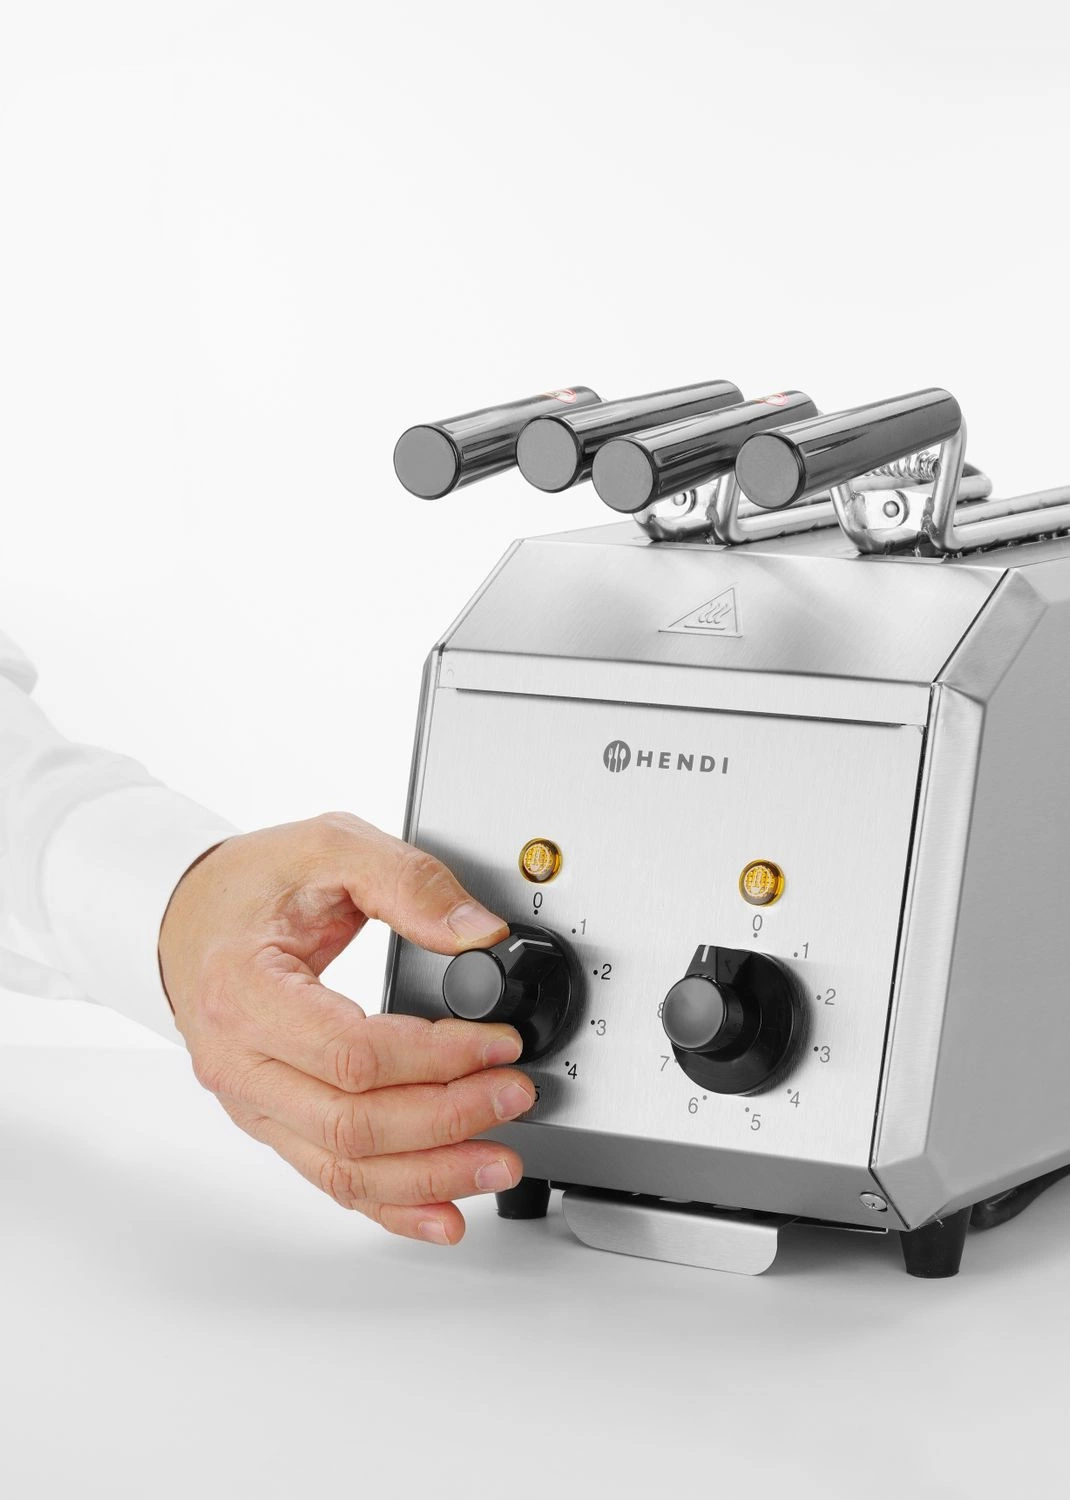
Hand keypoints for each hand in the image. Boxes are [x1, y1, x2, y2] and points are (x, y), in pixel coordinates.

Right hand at [158, 812, 534, 1244]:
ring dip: (429, 1175)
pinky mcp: (274, 1121)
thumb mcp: (330, 846)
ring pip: (343, 1166)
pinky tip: (441, 1215)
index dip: (435, 1058)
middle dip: (447, 1119)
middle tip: (514, 1095)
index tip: (496, 1043)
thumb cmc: (252, 885)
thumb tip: (477, 932)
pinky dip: (390, 1206)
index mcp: (246, 993)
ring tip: (498, 1163)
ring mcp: (253, 1101)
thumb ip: (409, 881)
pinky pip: (330, 1177)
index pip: (351, 1053)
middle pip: (352, 1123)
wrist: (189, 916)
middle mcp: (240, 1062)